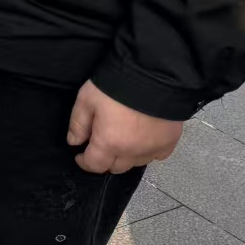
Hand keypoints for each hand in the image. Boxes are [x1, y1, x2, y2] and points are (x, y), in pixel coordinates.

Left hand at [67, 81, 183, 174]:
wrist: (153, 76)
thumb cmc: (116, 87)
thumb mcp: (86, 100)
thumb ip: (78, 124)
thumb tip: (74, 142)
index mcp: (109, 143)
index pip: (94, 165)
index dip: (84, 162)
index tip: (80, 155)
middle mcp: (132, 152)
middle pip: (116, 168)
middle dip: (105, 160)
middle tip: (101, 145)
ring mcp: (153, 148)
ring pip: (136, 163)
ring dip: (126, 157)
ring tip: (122, 141)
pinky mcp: (169, 142)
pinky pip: (157, 156)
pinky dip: (147, 152)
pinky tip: (142, 140)